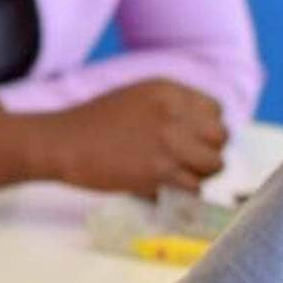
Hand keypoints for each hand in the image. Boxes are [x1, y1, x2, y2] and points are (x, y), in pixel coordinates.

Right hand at [39, 80, 227, 196]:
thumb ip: (170, 108)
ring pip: (213, 164)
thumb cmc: (94, 122)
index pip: (215, 110)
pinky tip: (164, 188)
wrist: (62, 142)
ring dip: (199, 174)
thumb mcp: (136, 97)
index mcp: (168, 90)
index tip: (192, 140)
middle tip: (188, 163)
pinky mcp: (158, 171)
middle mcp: (173, 112)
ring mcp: (168, 142)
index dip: (207, 128)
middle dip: (208, 152)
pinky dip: (183, 192)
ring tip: (177, 177)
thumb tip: (201, 132)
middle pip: (220, 137)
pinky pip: (194, 187)